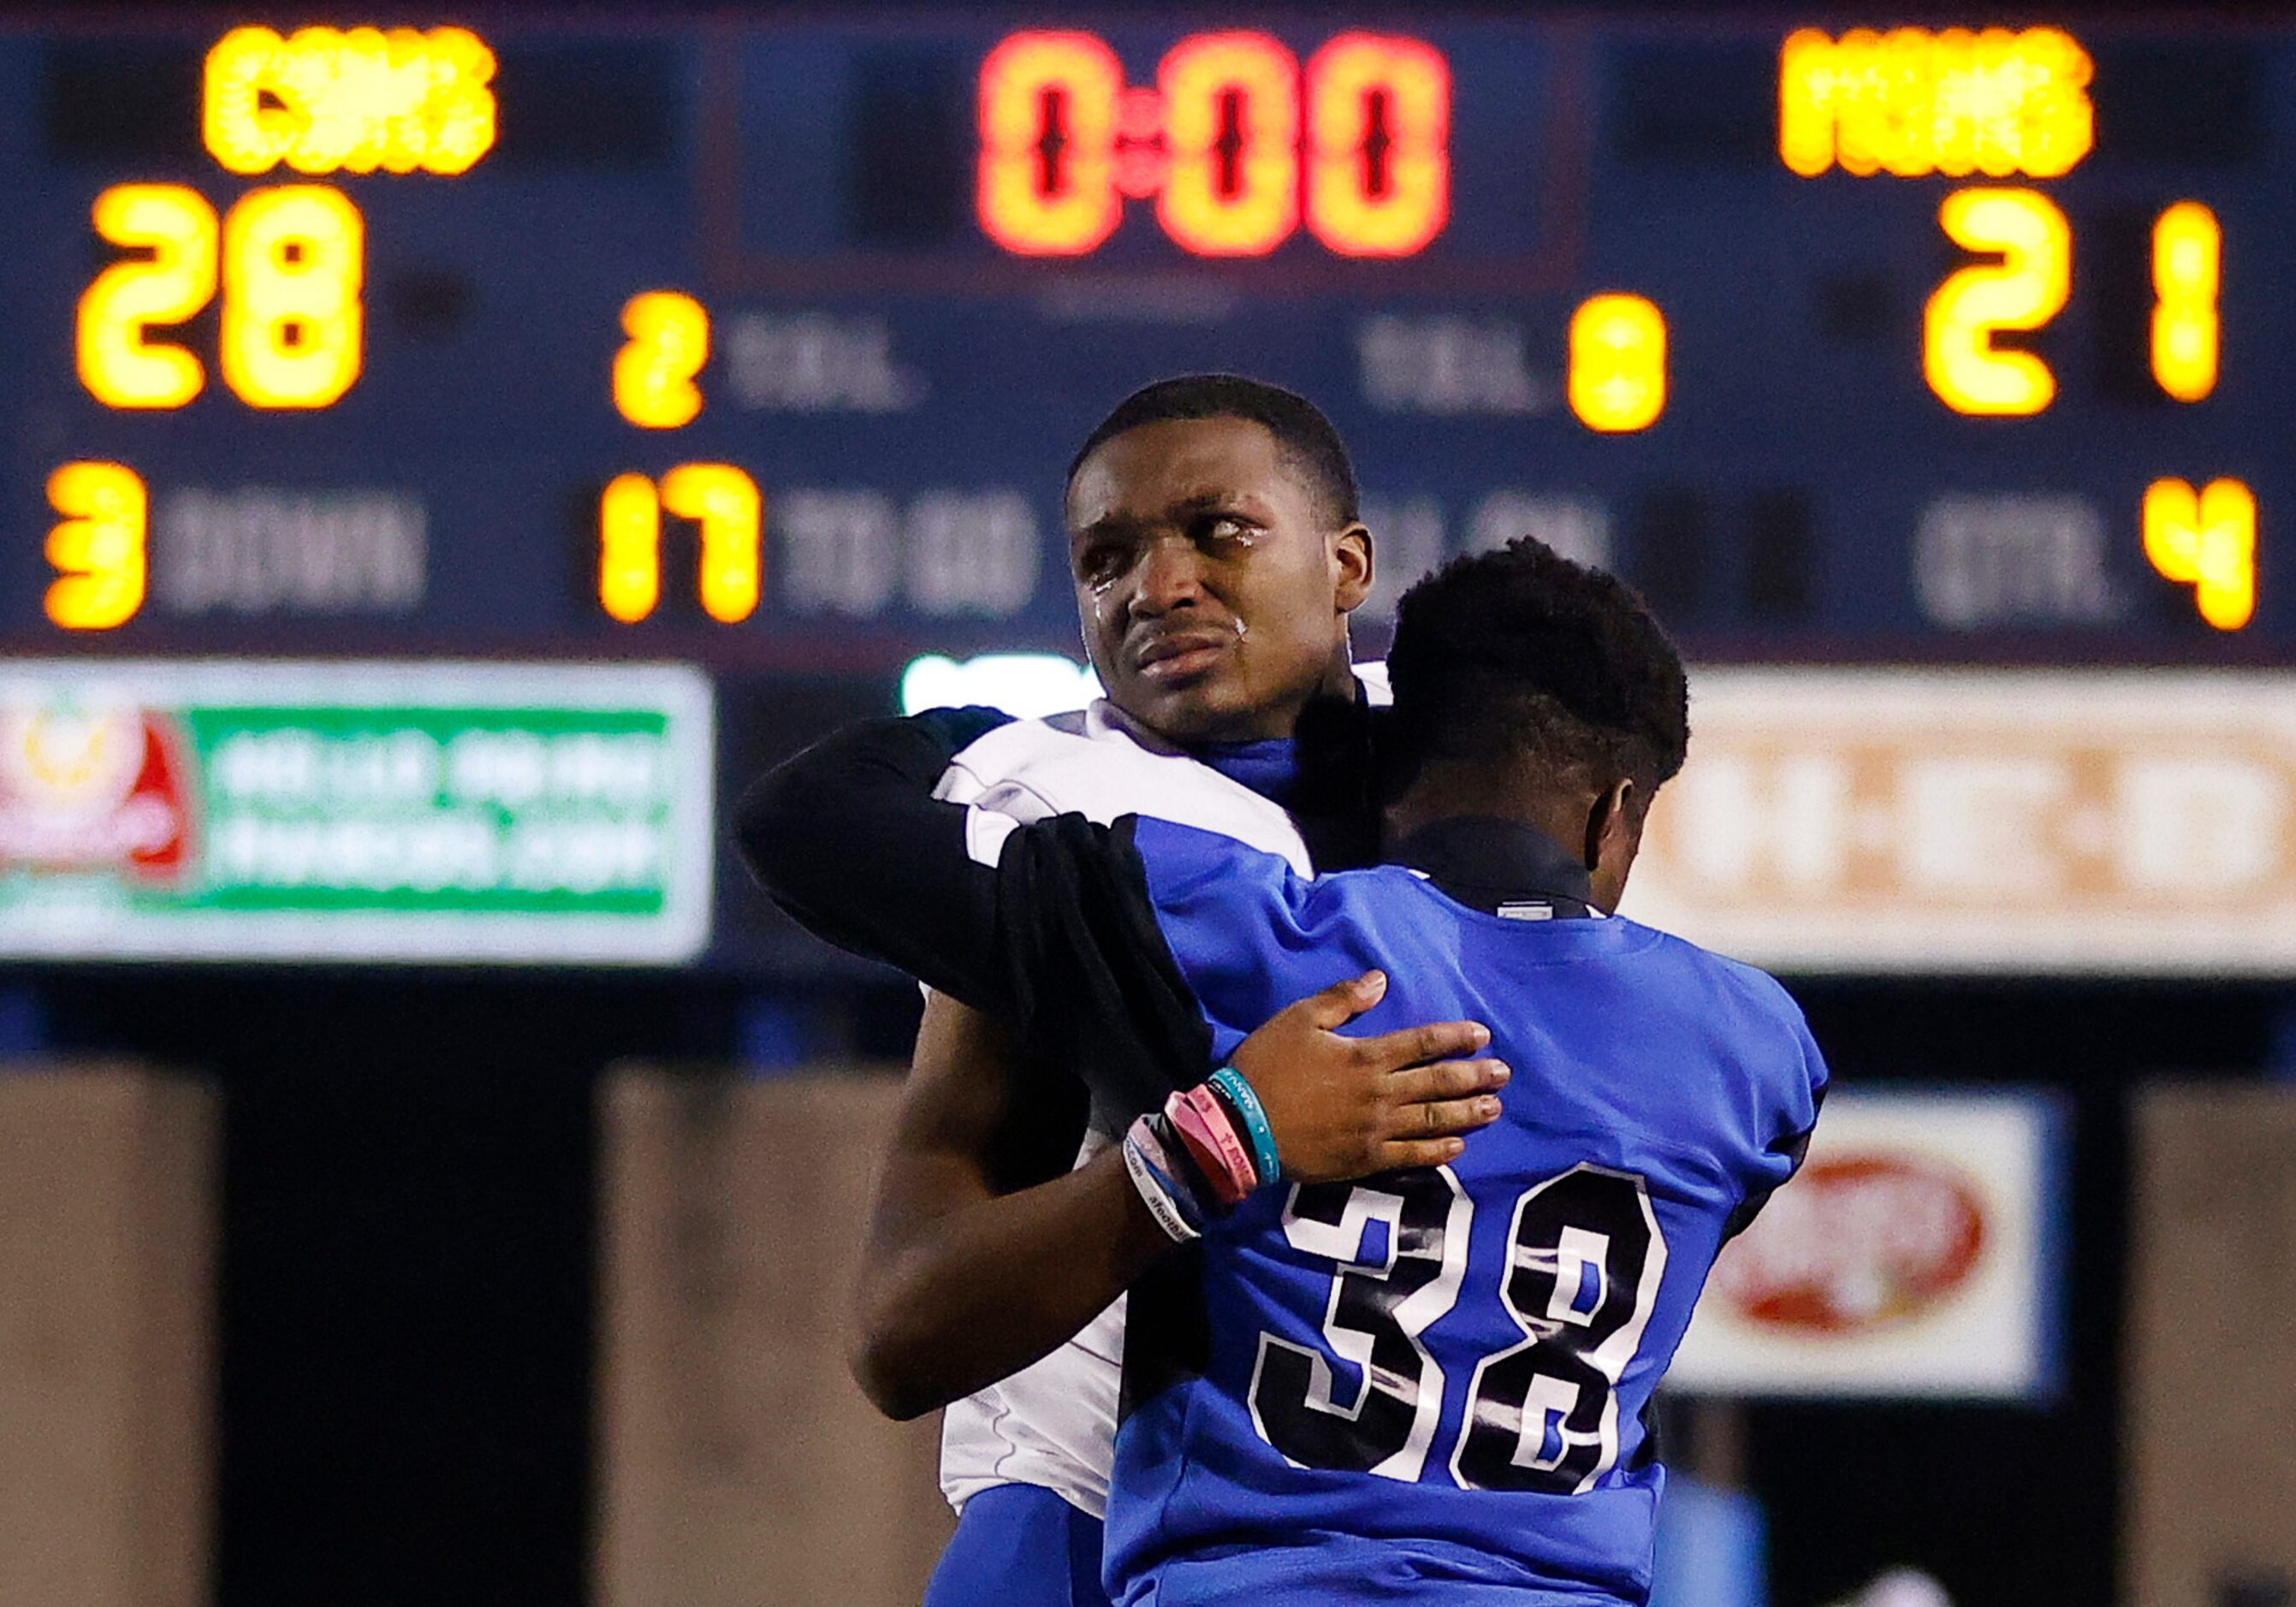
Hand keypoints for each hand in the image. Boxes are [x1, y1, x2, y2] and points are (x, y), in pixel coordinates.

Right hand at [1226, 970, 1505, 1181]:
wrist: (1240, 1126)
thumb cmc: (1267, 1066)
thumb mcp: (1300, 1018)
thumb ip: (1343, 999)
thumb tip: (1380, 979)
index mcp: (1366, 1056)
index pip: (1423, 1043)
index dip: (1455, 1038)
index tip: (1482, 1035)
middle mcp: (1380, 1093)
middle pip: (1437, 1083)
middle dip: (1475, 1076)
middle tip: (1504, 1074)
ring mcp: (1375, 1130)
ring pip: (1431, 1120)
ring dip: (1466, 1113)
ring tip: (1494, 1108)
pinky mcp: (1364, 1159)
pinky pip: (1410, 1156)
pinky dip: (1437, 1152)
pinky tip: (1457, 1146)